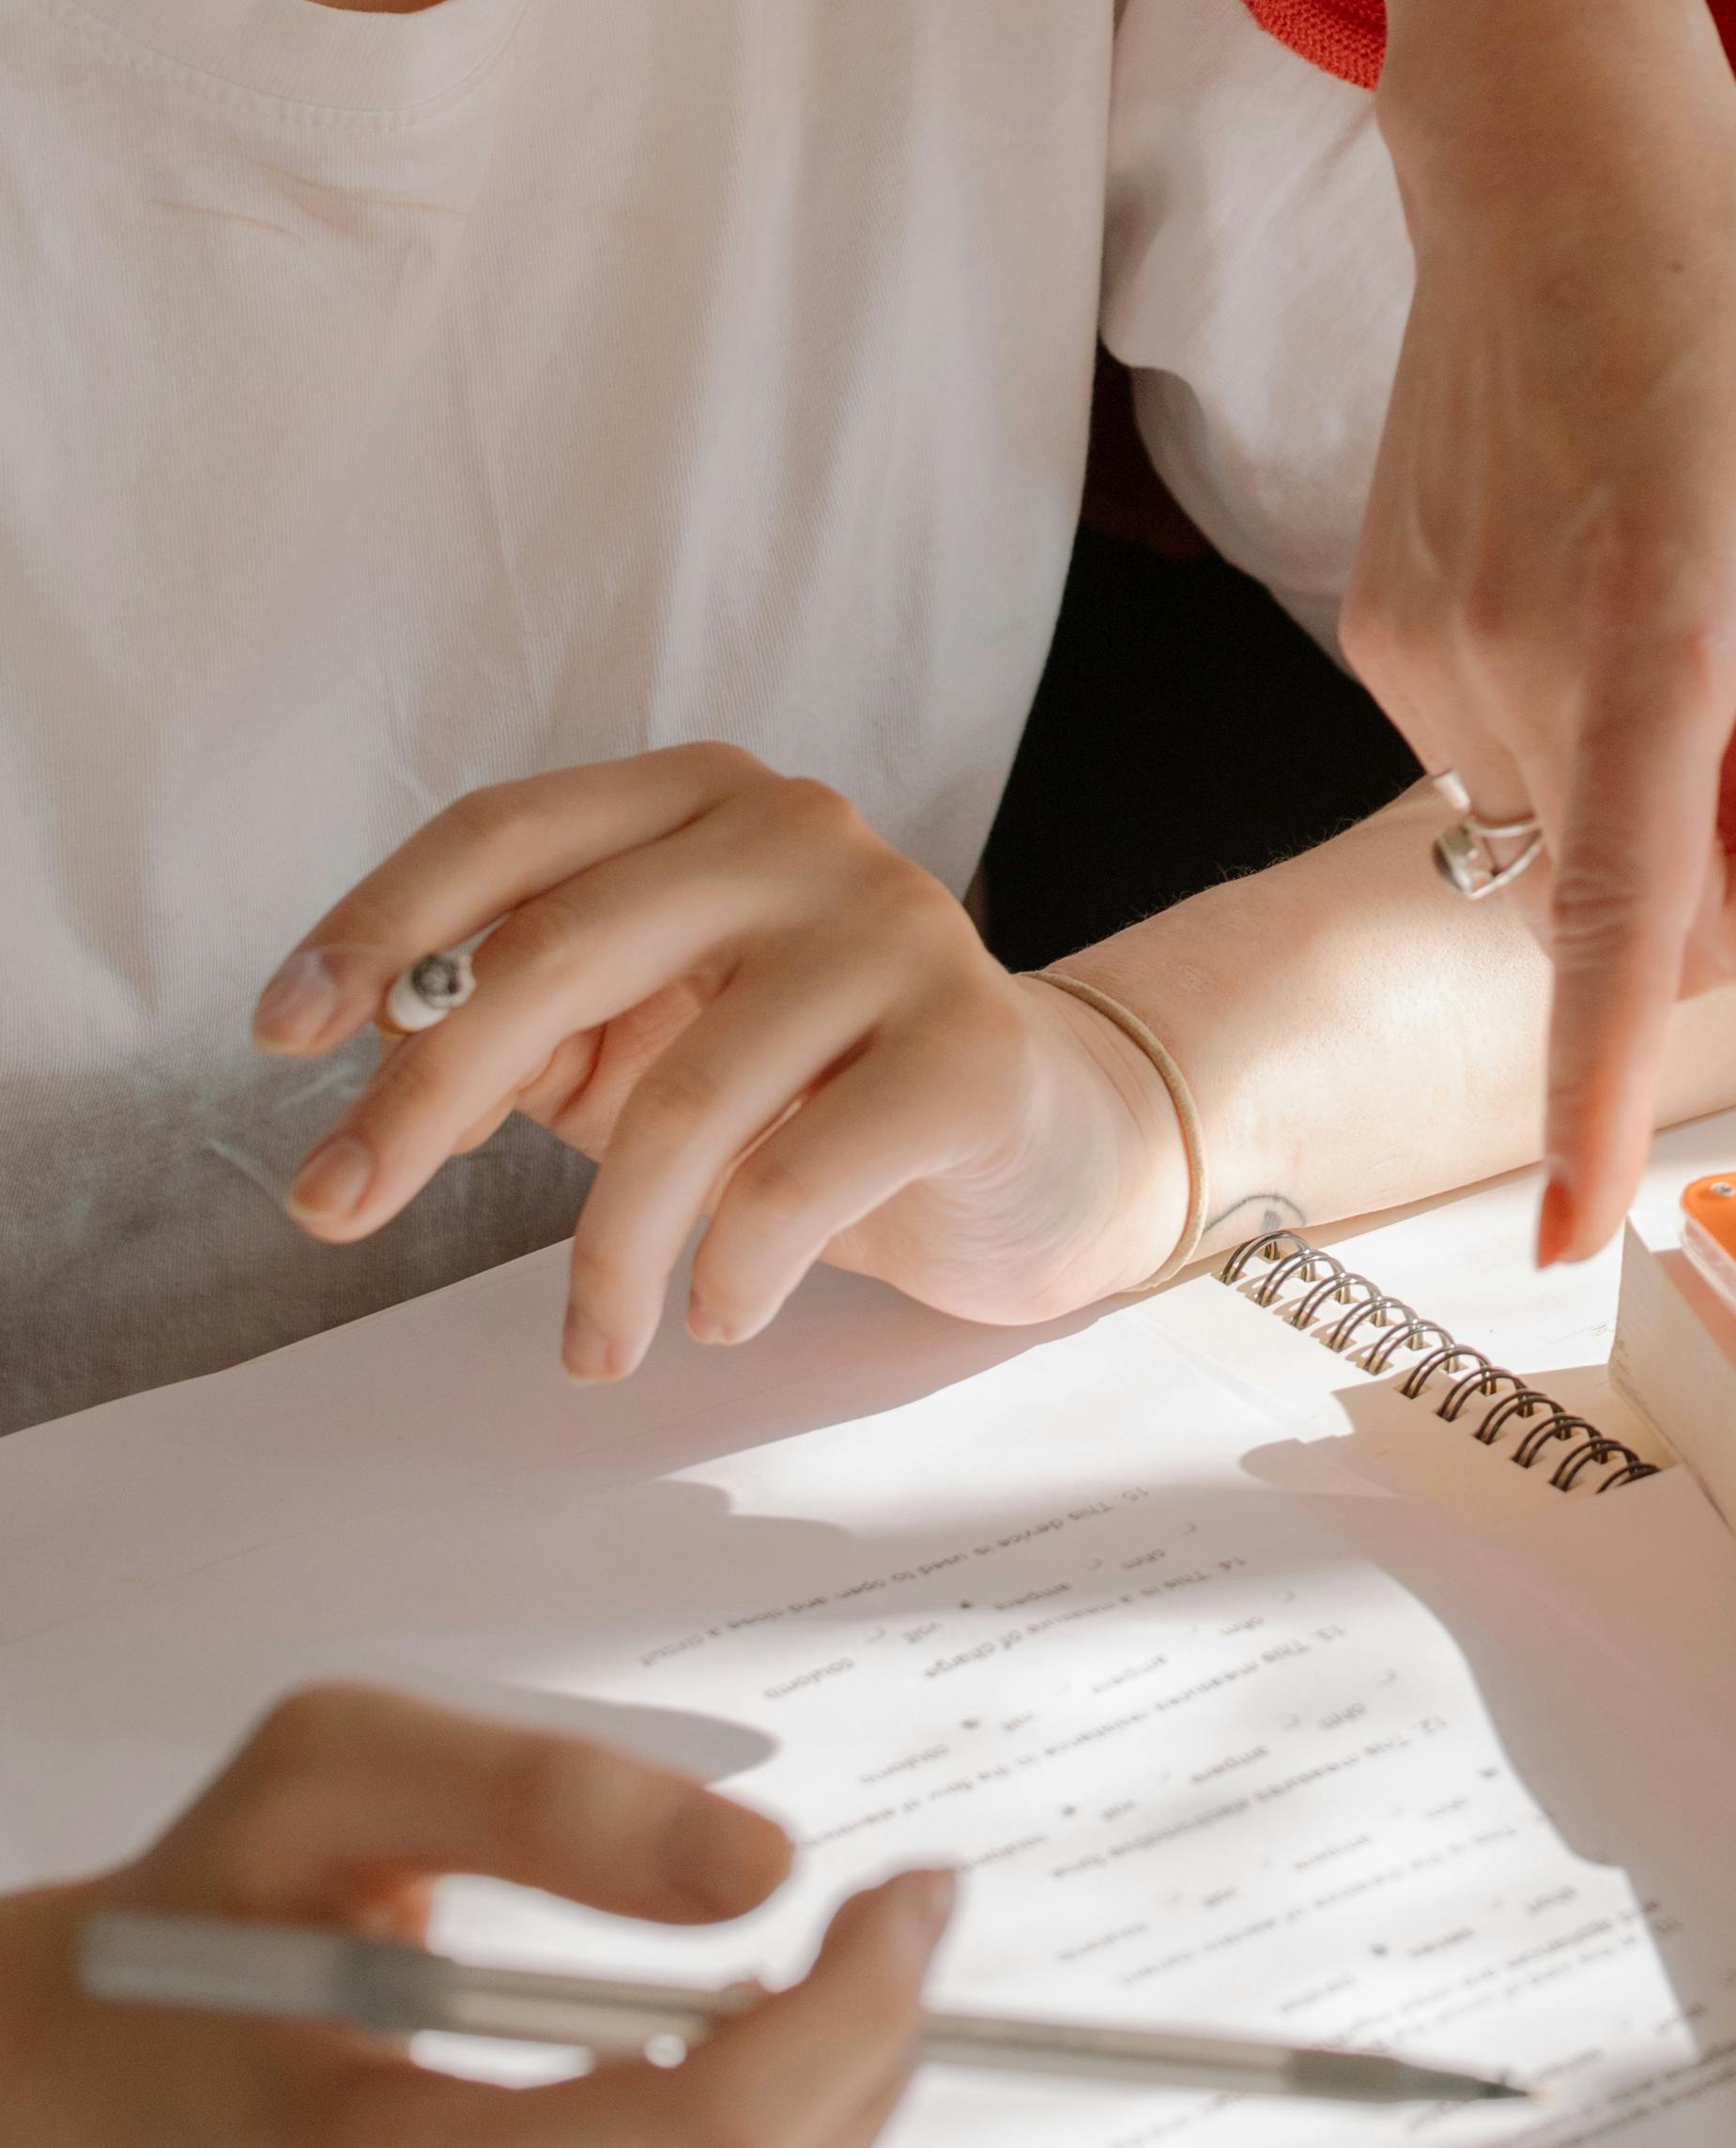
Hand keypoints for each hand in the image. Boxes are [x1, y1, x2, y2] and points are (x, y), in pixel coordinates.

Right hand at [0, 1688, 946, 2147]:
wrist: (69, 2117)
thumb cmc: (201, 1932)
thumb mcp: (335, 1769)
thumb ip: (552, 1796)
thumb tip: (764, 1870)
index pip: (711, 2136)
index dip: (861, 1999)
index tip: (909, 1890)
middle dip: (872, 2052)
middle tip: (866, 1937)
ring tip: (781, 2041)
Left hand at [253, 751, 1187, 1375]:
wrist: (1039, 1141)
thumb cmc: (808, 1089)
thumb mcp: (647, 1041)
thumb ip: (528, 1029)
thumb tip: (391, 1071)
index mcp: (701, 802)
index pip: (505, 831)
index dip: (378, 925)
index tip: (283, 1035)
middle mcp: (797, 832)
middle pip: (558, 952)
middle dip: (420, 1101)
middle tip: (333, 1213)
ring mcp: (895, 926)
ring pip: (682, 1096)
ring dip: (603, 1254)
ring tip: (592, 1345)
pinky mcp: (971, 1047)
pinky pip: (798, 1176)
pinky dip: (730, 1268)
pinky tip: (720, 1308)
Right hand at [1350, 21, 1735, 1264]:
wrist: (1545, 164)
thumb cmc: (1732, 322)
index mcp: (1648, 636)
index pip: (1613, 921)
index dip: (1596, 1089)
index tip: (1576, 1230)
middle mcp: (1508, 663)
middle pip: (1634, 901)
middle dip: (1735, 879)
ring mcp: (1423, 650)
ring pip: (1569, 834)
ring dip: (1659, 793)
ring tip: (1705, 610)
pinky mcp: (1381, 628)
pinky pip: (1508, 754)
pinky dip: (1584, 727)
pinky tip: (1613, 573)